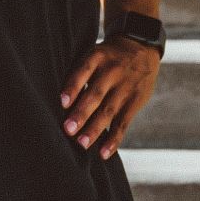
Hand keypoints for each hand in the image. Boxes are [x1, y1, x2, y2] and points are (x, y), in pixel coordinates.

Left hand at [60, 35, 160, 159]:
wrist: (141, 47)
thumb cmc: (107, 57)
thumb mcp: (95, 54)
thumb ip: (79, 73)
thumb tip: (57, 102)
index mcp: (98, 57)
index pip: (84, 71)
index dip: (73, 87)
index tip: (62, 103)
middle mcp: (112, 71)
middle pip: (96, 94)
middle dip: (82, 113)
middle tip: (68, 130)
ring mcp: (125, 87)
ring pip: (108, 111)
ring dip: (94, 129)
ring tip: (81, 144)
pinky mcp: (135, 101)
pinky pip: (123, 123)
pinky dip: (113, 139)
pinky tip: (103, 153)